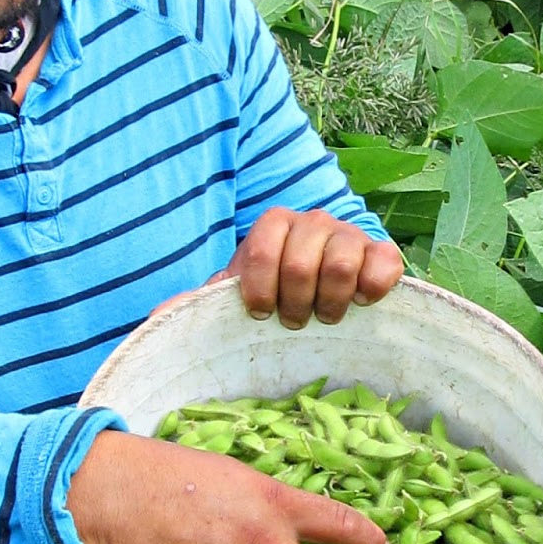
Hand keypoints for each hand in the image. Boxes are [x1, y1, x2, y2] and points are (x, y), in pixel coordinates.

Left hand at [211, 208, 403, 328]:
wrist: (325, 283)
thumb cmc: (276, 290)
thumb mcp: (238, 292)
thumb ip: (202, 301)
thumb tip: (159, 314)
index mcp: (275, 224)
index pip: (263, 248)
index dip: (259, 287)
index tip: (259, 313)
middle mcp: (314, 221)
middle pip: (302, 262)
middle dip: (295, 303)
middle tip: (293, 322)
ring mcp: (350, 233)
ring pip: (341, 263)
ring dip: (330, 301)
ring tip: (325, 316)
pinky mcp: (382, 252)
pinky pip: (383, 263)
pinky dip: (371, 288)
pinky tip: (360, 303)